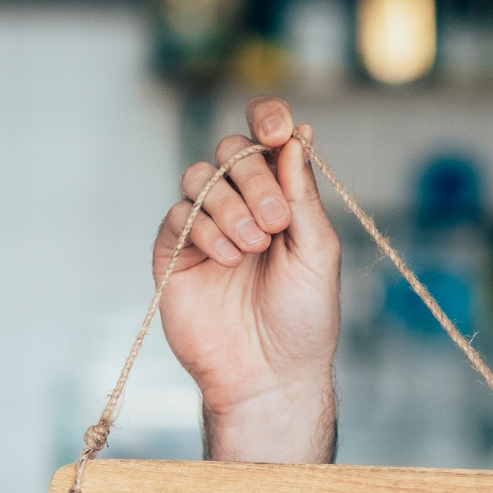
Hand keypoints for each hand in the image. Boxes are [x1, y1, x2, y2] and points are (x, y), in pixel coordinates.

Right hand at [154, 96, 339, 463]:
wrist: (269, 374)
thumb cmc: (303, 318)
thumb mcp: (317, 251)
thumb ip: (304, 194)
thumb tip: (297, 134)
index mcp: (280, 197)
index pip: (265, 138)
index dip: (267, 118)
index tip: (278, 129)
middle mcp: (241, 205)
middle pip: (232, 151)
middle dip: (253, 177)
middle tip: (276, 221)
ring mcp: (205, 227)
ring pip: (200, 177)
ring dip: (230, 205)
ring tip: (253, 246)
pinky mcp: (174, 253)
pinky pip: (178, 215)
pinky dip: (205, 229)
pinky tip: (228, 258)